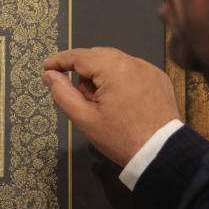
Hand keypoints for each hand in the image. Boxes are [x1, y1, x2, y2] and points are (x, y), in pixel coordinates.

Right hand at [42, 47, 179, 166]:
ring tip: (101, 104)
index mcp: (113, 68)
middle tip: (79, 98)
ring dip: (101, 76)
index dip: (59, 61)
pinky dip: (119, 79)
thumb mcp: (85, 119)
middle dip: (82, 72)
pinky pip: (131, 70)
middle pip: (97, 56)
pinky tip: (119, 102)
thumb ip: (62, 94)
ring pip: (114, 62)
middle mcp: (133, 61)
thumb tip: (49, 75)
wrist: (162, 153)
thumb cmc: (120, 138)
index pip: (79, 56)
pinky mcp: (159, 78)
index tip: (46, 68)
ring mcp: (149, 69)